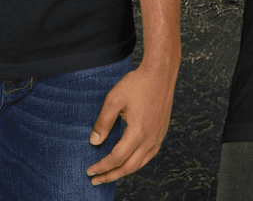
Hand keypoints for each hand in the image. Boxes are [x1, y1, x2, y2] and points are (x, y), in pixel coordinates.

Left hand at [86, 63, 176, 184]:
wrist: (161, 72)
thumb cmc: (137, 83)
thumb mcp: (114, 99)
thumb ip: (103, 122)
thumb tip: (94, 142)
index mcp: (138, 132)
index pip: (117, 158)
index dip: (102, 166)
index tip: (90, 171)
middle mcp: (150, 138)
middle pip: (129, 167)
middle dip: (111, 175)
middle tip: (96, 180)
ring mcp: (158, 136)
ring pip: (140, 163)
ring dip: (124, 171)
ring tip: (110, 174)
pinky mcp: (162, 131)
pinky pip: (149, 155)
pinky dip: (137, 163)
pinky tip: (129, 161)